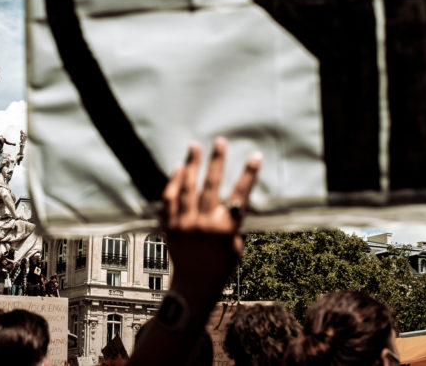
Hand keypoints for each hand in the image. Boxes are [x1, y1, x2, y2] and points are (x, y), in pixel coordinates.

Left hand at [162, 137, 260, 300]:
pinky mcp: (169, 226)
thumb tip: (235, 197)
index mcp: (225, 229)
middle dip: (216, 161)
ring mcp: (184, 224)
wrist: (194, 284)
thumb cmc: (221, 265)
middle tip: (220, 141)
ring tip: (194, 146)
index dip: (248, 175)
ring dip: (192, 165)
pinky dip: (174, 182)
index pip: (240, 195)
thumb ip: (234, 221)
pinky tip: (179, 168)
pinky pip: (169, 199)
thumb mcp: (236, 245)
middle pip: (210, 185)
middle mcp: (204, 224)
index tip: (255, 156)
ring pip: (187, 187)